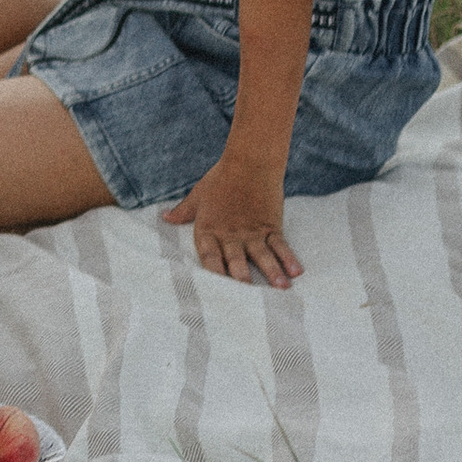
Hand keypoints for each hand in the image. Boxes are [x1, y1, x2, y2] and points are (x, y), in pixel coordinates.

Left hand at [164, 163, 301, 286]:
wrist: (249, 161)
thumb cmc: (221, 177)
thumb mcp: (198, 195)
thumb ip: (184, 211)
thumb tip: (166, 218)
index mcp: (209, 229)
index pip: (209, 257)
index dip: (212, 274)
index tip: (214, 293)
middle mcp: (231, 234)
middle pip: (236, 261)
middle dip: (242, 281)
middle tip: (247, 299)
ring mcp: (253, 231)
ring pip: (262, 256)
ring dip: (272, 273)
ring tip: (280, 289)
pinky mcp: (270, 225)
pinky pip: (280, 245)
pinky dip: (288, 258)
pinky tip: (295, 272)